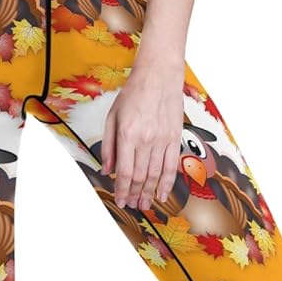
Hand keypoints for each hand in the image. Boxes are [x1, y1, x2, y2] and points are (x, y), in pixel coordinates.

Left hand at [100, 59, 183, 210]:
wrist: (158, 75)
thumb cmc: (133, 93)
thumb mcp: (112, 117)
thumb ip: (109, 146)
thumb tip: (106, 170)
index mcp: (128, 135)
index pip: (124, 171)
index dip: (122, 190)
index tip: (120, 201)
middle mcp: (146, 140)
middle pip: (139, 176)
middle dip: (134, 194)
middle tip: (131, 205)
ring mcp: (162, 140)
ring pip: (155, 174)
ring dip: (148, 192)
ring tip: (144, 204)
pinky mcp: (175, 138)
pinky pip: (171, 166)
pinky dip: (167, 183)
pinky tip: (162, 194)